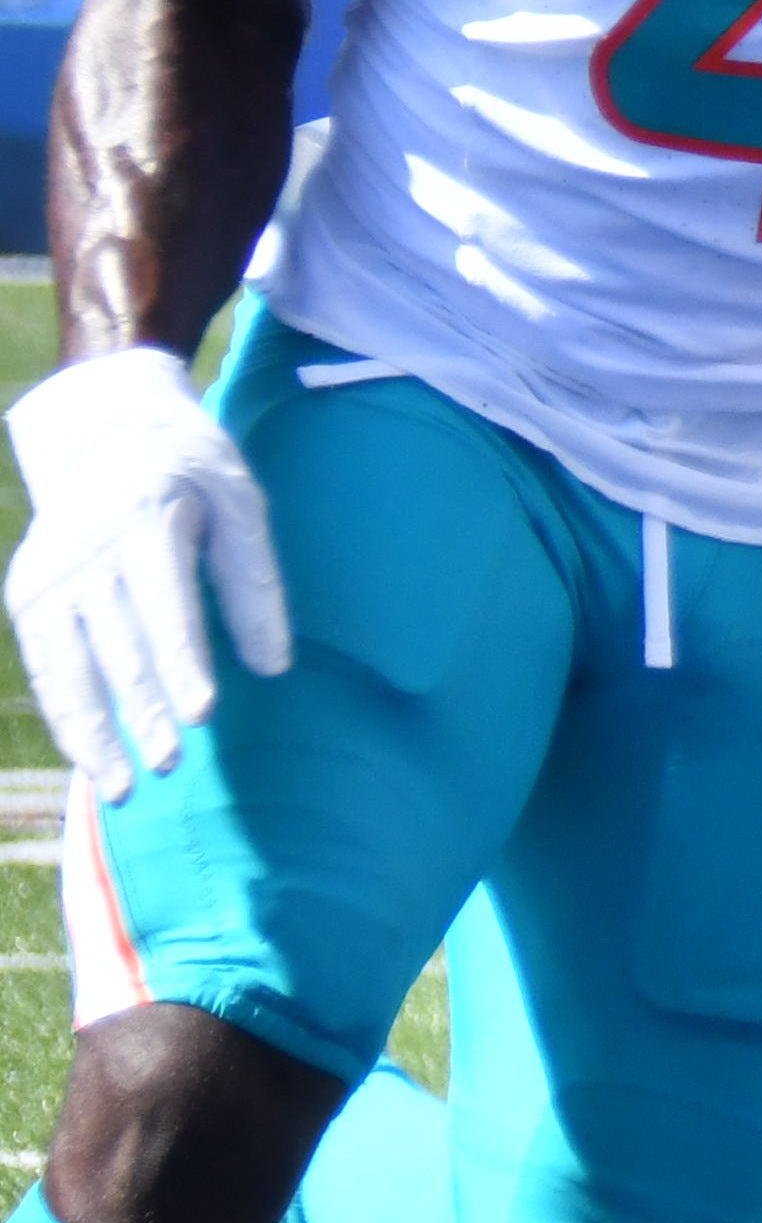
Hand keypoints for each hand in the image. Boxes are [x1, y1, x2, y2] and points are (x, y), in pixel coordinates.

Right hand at [6, 346, 289, 803]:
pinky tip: (92, 758)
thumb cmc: (192, 471)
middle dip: (141, 711)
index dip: (182, 664)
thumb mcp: (241, 502)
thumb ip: (256, 583)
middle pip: (115, 646)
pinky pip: (45, 668)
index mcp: (144, 521)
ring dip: (93, 733)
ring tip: (124, 790)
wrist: (104, 432)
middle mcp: (84, 554)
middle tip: (170, 766)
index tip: (203, 715)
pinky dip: (67, 715)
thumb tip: (275, 667)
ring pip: (66, 670)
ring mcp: (46, 577)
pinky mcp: (25, 597)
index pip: (165, 606)